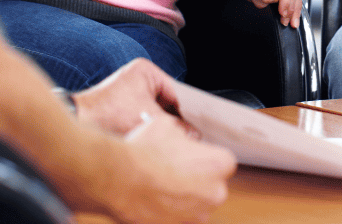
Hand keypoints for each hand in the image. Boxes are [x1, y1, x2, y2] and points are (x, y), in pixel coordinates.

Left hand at [73, 58, 186, 136]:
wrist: (76, 122)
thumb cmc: (108, 114)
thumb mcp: (148, 119)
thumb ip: (174, 126)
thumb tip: (193, 135)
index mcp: (146, 70)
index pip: (176, 92)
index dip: (189, 111)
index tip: (200, 126)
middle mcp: (138, 77)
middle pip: (167, 101)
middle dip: (176, 119)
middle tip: (190, 134)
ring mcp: (129, 91)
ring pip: (156, 110)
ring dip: (162, 124)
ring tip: (174, 138)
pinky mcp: (122, 105)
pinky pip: (144, 115)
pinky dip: (150, 126)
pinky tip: (157, 138)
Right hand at [113, 113, 235, 223]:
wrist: (120, 177)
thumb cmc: (146, 152)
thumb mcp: (168, 127)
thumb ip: (182, 136)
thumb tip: (178, 139)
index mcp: (221, 164)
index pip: (221, 161)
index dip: (202, 158)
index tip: (189, 156)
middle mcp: (216, 193)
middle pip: (211, 186)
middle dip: (195, 180)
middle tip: (172, 170)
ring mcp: (197, 215)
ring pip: (195, 206)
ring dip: (182, 199)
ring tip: (158, 185)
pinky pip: (178, 220)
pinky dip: (168, 214)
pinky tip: (152, 200)